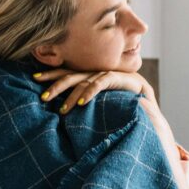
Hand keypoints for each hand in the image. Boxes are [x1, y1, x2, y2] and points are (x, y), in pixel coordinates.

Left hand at [33, 69, 155, 113]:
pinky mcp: (124, 79)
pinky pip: (102, 83)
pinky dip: (90, 92)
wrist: (153, 115)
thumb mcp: (101, 107)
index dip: (53, 75)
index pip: (70, 73)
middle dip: (55, 83)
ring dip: (71, 95)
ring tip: (61, 110)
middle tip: (42, 95)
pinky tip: (80, 103)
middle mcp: (101, 73)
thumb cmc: (125, 112)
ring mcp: (112, 75)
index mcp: (94, 77)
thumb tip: (60, 109)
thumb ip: (84, 105)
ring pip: (86, 81)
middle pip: (73, 74)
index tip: (35, 79)